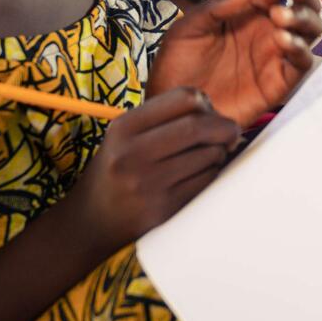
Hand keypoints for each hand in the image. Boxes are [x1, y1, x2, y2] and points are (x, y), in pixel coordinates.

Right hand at [71, 88, 239, 255]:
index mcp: (123, 127)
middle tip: (232, 133)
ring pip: (208, 155)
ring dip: (220, 152)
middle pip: (198, 126)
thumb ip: (166, 119)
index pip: (183, 98)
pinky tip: (203, 174)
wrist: (89, 223)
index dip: (206, 103)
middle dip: (224, 127)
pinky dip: (213, 173)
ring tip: (211, 156)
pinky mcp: (162, 209)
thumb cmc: (118, 170)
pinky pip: (206, 181)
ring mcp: (146, 184)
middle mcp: (131, 154)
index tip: (210, 113)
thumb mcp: (126, 136)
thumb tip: (220, 115)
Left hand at [149, 0, 321, 125]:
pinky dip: (300, 48)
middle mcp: (269, 31)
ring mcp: (276, 56)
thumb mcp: (188, 29)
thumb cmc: (178, 66)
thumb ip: (216, 8)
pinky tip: (282, 40)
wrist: (174, 109)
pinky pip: (303, 62)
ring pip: (311, 30)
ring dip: (302, 17)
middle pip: (304, 5)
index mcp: (250, 13)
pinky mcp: (280, 82)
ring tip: (279, 16)